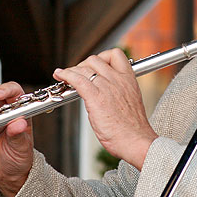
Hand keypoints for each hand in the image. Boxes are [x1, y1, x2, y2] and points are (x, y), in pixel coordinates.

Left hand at [53, 48, 157, 169]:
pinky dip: (66, 75)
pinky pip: (77, 79)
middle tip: (77, 75)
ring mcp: (107, 87)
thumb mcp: (130, 103)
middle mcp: (118, 80)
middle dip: (83, 65)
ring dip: (71, 70)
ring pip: (84, 68)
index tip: (94, 67)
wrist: (136, 141)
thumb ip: (119, 94)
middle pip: (95, 59)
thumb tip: (105, 94)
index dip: (101, 57)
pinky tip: (60, 76)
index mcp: (129, 80)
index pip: (115, 55)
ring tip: (65, 76)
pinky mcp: (96, 97)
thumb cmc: (133, 129)